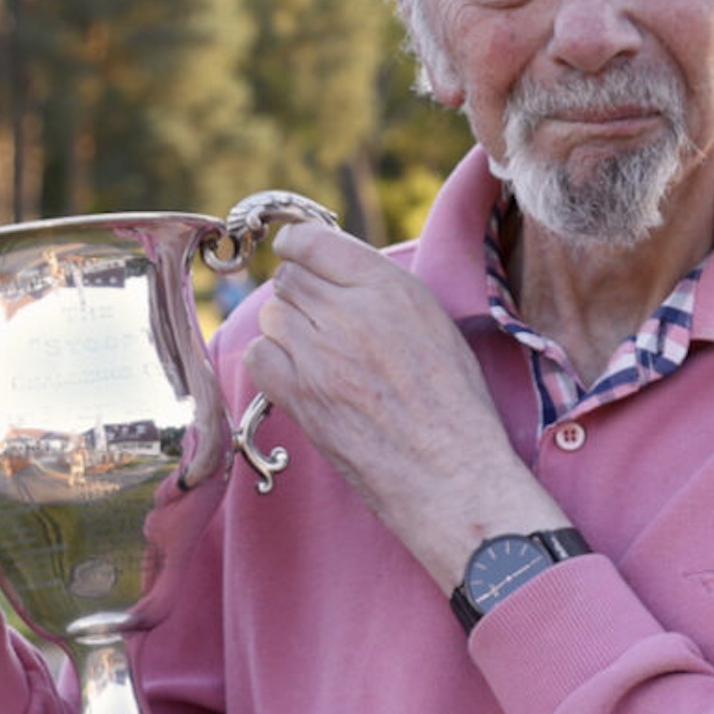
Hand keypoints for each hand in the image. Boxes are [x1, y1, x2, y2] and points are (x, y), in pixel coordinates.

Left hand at [245, 224, 570, 586]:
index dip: (299, 246)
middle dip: (301, 294)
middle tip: (324, 322)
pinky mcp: (300, 396)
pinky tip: (299, 375)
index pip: (313, 242)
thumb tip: (338, 273)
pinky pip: (259, 356)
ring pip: (273, 316)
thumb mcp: (436, 323)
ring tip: (319, 354)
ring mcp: (320, 355)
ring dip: (288, 329)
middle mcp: (351, 314)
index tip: (298, 255)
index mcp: (390, 289)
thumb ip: (384, 289)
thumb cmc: (454, 402)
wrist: (450, 471)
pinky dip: (272, 360)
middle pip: (289, 279)